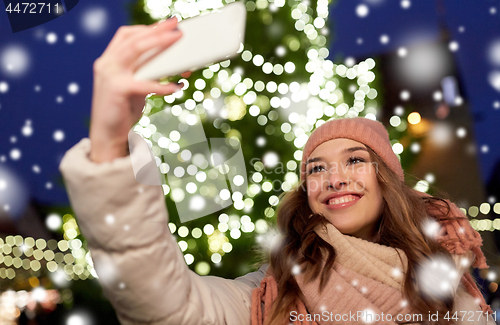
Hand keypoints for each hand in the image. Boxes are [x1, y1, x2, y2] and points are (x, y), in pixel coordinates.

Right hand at [89, 19, 186, 162]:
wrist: (107, 134)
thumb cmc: (123, 110)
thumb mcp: (135, 86)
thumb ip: (146, 73)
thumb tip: (174, 65)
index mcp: (109, 61)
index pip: (126, 35)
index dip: (147, 28)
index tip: (166, 25)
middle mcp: (107, 64)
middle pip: (134, 39)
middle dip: (157, 30)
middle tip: (176, 27)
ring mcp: (110, 75)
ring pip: (137, 51)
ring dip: (159, 44)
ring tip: (177, 41)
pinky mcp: (117, 89)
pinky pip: (145, 83)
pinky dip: (163, 85)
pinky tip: (176, 87)